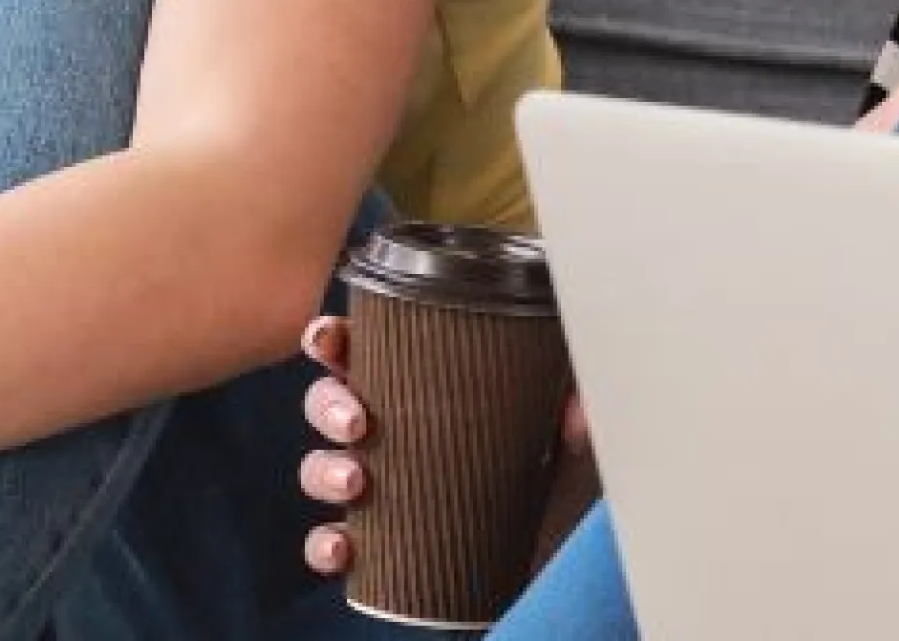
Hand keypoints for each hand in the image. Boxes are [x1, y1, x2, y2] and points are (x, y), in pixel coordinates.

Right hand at [291, 316, 594, 581]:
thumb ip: (578, 403)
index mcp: (424, 390)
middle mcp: (394, 433)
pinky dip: (325, 545)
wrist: (562, 559)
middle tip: (357, 422)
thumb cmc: (554, 479)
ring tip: (355, 483)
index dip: (333, 339)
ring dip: (322, 471)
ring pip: (320, 468)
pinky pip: (333, 542)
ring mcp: (383, 489)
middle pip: (328, 402)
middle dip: (328, 405)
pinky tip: (342, 547)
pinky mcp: (384, 546)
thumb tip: (572, 415)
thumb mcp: (570, 429)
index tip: (332, 339)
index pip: (364, 350)